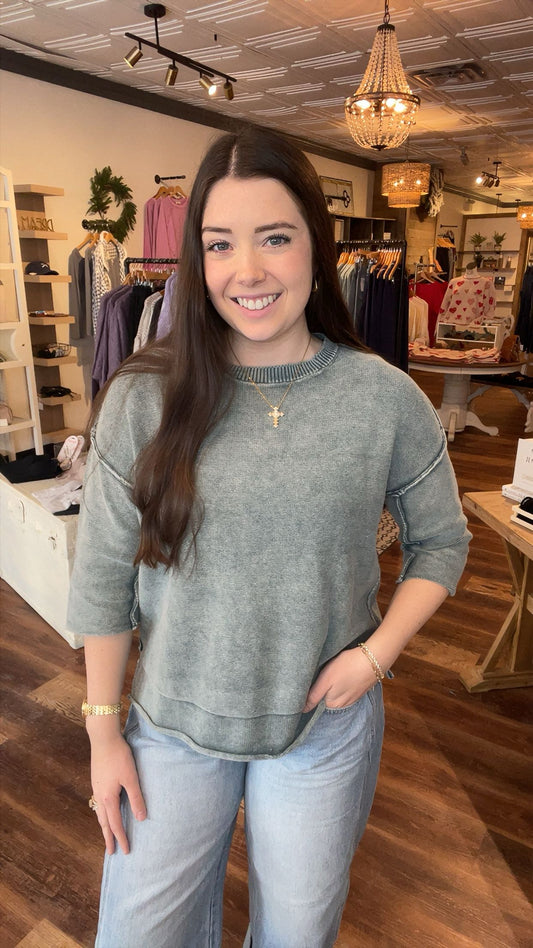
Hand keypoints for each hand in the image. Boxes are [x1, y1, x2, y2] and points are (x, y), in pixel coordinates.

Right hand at [89, 732, 145, 854]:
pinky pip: (98, 804)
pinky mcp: (97, 780)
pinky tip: (105, 810)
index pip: (116, 824)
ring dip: (104, 826)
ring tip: (107, 835)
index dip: (121, 838)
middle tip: (111, 852)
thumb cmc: (119, 756)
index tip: (125, 851)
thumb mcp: (131, 777)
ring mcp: (96, 788)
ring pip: (100, 813)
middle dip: (109, 837)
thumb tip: (141, 818)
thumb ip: (136, 798)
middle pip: (104, 822)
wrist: (103, 738)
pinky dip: (102, 814)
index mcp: (108, 798)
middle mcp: (100, 796)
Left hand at [303, 648, 376, 712]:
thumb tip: (303, 710)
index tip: (311, 684)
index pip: (316, 704)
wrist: (373, 659)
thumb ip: (314, 696)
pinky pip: (346, 690)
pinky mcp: (359, 690)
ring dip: (333, 687)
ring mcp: (353, 698)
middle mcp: (343, 705)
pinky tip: (343, 674)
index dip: (311, 694)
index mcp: (332, 704)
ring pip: (337, 694)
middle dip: (323, 690)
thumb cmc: (347, 667)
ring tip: (333, 674)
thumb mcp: (325, 680)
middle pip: (327, 699)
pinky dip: (343, 683)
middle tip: (322, 676)